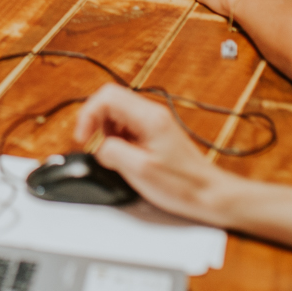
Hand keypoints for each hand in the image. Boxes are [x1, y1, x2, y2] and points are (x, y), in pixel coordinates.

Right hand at [73, 84, 241, 223]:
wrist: (209, 194)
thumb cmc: (183, 185)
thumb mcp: (140, 171)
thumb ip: (112, 152)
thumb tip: (96, 145)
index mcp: (149, 118)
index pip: (108, 96)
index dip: (88, 114)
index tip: (83, 137)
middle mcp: (152, 114)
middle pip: (110, 101)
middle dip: (93, 122)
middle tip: (91, 145)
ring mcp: (154, 122)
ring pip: (116, 113)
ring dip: (104, 131)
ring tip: (108, 155)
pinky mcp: (154, 133)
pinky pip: (125, 126)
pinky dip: (115, 138)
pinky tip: (121, 157)